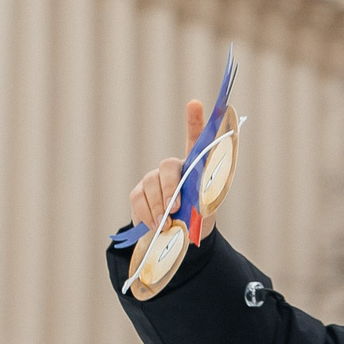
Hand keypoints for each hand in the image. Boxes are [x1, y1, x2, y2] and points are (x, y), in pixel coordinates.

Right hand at [123, 100, 207, 233]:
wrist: (178, 239)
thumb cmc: (196, 220)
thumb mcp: (205, 211)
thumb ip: (198, 203)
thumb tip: (183, 207)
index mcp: (193, 168)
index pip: (195, 140)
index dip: (194, 122)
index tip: (195, 104)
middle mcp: (172, 169)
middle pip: (167, 167)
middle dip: (170, 188)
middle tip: (175, 209)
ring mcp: (153, 180)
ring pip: (151, 185)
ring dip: (159, 207)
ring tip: (166, 224)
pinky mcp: (138, 194)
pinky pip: (139, 199)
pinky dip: (147, 215)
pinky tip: (155, 226)